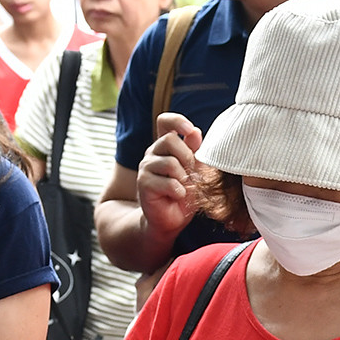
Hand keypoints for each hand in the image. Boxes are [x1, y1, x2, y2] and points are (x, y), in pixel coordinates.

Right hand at [136, 113, 202, 237]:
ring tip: (185, 187)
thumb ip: (195, 151)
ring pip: (169, 162)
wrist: (170, 219)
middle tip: (191, 173)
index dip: (177, 120)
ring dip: (184, 177)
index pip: (165, 121)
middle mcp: (153, 153)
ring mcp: (146, 168)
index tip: (189, 129)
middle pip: (169, 139)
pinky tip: (178, 196)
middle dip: (187, 157)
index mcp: (166, 146)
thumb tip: (195, 132)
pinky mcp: (144, 184)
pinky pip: (167, 182)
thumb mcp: (195, 170)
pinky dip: (178, 191)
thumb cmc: (184, 193)